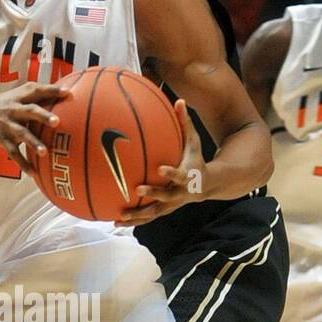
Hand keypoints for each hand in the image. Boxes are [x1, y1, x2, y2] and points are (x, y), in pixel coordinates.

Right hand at [0, 82, 71, 172]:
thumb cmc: (4, 105)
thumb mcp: (17, 96)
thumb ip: (36, 97)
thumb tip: (65, 94)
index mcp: (20, 97)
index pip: (37, 90)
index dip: (52, 91)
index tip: (67, 92)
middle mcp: (14, 109)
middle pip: (30, 111)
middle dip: (43, 116)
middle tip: (57, 122)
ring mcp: (7, 124)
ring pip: (21, 133)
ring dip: (33, 142)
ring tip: (44, 152)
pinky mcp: (1, 139)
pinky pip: (13, 152)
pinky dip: (23, 163)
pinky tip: (33, 173)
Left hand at [118, 99, 204, 224]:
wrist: (206, 185)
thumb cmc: (196, 159)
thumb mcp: (194, 141)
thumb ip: (186, 123)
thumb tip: (179, 100)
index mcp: (187, 176)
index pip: (180, 175)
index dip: (171, 172)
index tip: (160, 168)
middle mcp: (179, 193)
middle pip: (166, 196)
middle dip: (153, 193)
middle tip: (137, 188)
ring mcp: (171, 205)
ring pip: (154, 213)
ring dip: (137, 216)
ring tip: (119, 218)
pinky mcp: (164, 211)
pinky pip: (147, 218)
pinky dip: (133, 220)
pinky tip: (115, 221)